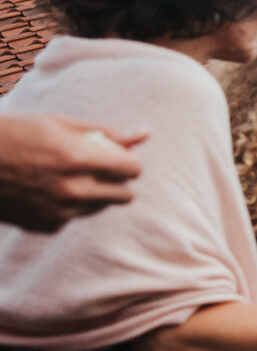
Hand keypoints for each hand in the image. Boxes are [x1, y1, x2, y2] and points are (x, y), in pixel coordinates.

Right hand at [0, 113, 146, 231]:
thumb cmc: (15, 134)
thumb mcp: (59, 124)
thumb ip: (107, 132)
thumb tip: (147, 132)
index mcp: (79, 159)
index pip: (133, 169)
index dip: (128, 162)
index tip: (116, 157)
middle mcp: (73, 189)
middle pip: (125, 195)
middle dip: (118, 182)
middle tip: (97, 169)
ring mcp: (60, 211)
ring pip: (100, 207)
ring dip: (93, 193)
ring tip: (64, 175)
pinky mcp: (46, 226)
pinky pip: (73, 217)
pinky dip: (67, 206)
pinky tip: (43, 190)